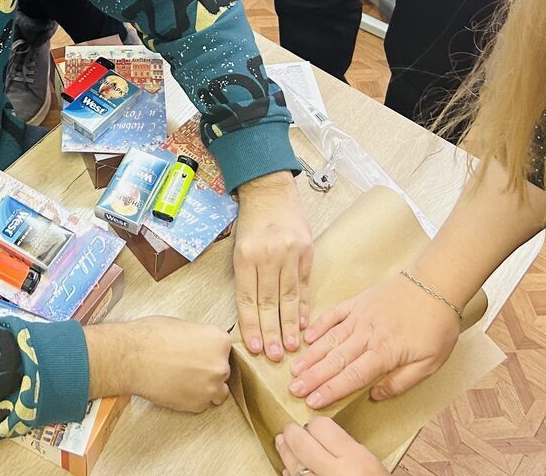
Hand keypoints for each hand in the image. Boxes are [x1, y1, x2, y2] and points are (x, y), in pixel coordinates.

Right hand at [86, 317, 231, 411]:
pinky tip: (177, 388)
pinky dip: (192, 399)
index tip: (199, 353)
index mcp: (219, 340)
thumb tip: (199, 345)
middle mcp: (221, 365)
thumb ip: (199, 338)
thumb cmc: (151, 337)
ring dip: (205, 387)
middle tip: (188, 366)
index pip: (224, 349)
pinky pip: (202, 404)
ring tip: (184, 380)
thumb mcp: (182, 326)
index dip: (210, 351)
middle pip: (222, 370)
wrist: (133, 357)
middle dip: (208, 369)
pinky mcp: (197, 404)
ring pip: (217, 391)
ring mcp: (211, 387)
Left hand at [233, 172, 312, 361]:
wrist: (269, 189)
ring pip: (289, 296)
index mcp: (245, 256)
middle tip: (275, 357)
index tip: (255, 348)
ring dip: (290, 325)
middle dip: (272, 332)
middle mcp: (268, 255)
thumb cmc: (250, 221)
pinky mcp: (307, 250)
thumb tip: (251, 315)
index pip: (248, 298)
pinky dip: (304, 305)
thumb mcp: (238, 246)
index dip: (252, 325)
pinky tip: (303, 323)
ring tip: (292, 347)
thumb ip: (246, 277)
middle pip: (269, 302)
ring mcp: (289, 253)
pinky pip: (304, 284)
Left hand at [275, 418, 386, 475]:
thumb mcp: (372, 466)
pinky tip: (289, 470)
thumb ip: (347, 449)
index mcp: (356, 459)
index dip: (316, 425)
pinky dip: (290, 474)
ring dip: (286, 451)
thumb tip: (320, 435)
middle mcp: (335, 473)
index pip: (323, 427)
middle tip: (290, 430)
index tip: (315, 427)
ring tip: (282, 443)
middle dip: (292, 433)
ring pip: (292, 463)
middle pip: (301, 442)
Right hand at [289, 274, 459, 409]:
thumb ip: (402, 382)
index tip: (312, 402)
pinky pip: (334, 314)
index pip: (352, 376)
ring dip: (311, 355)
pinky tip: (307, 336)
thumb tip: (375, 395)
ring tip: (294, 369)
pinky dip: (319, 325)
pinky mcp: (358, 301)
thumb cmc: (437, 326)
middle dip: (313, 377)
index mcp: (385, 352)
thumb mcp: (430, 363)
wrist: (436, 284)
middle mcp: (367, 335)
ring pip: (330, 339)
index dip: (331, 390)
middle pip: (335, 360)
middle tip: (292, 389)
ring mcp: (360, 316)